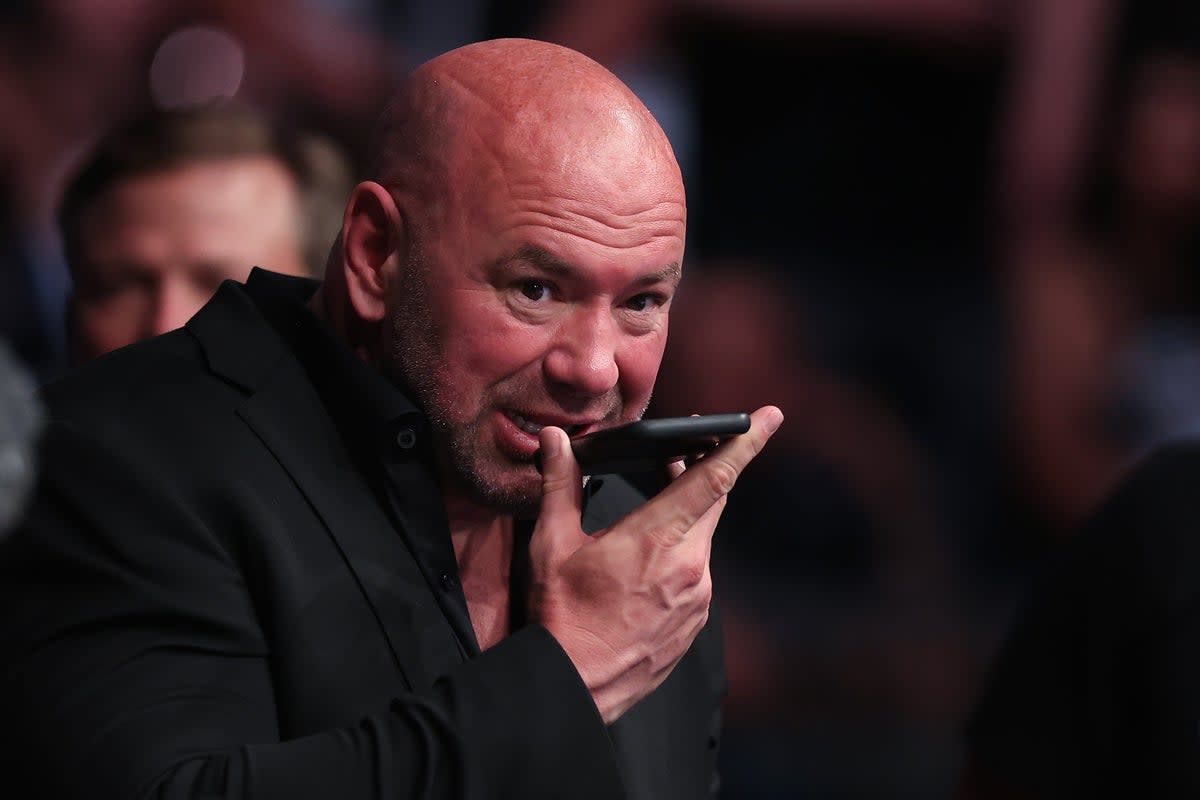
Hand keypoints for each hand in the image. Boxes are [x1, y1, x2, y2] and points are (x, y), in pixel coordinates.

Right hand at [528, 405, 782, 722]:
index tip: (769, 417)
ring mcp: (698, 597)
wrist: (575, 684)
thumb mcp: (553, 543)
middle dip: (701, 470)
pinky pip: (697, 574)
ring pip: (701, 538)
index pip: (714, 477)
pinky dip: (679, 556)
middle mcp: (690, 565)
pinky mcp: (696, 621)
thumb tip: (554, 441)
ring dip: (683, 517)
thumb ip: (560, 484)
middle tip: (682, 453)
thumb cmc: (563, 614)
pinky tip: (646, 565)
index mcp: (657, 538)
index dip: (745, 442)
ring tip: (648, 514)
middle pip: (712, 500)